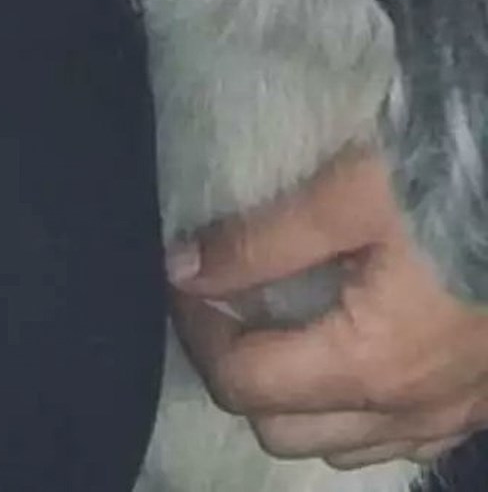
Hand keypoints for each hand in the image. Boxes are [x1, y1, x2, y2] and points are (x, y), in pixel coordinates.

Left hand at [169, 148, 487, 469]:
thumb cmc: (451, 191)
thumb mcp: (349, 197)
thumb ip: (259, 241)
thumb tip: (179, 268)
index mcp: (369, 366)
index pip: (242, 383)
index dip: (197, 331)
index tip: (185, 278)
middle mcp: (409, 412)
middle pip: (280, 430)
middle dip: (235, 369)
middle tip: (223, 300)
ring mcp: (449, 417)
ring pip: (338, 445)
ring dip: (291, 398)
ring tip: (276, 323)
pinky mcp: (476, 405)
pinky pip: (394, 440)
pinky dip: (350, 410)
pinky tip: (343, 350)